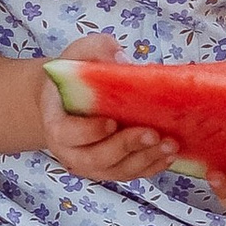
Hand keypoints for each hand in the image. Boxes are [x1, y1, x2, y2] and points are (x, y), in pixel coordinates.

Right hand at [34, 34, 182, 187]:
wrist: (68, 99)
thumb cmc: (75, 75)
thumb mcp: (80, 52)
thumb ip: (97, 50)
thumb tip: (121, 61)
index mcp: (56, 122)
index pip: (67, 134)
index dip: (89, 132)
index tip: (112, 121)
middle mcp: (70, 150)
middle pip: (95, 159)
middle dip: (125, 147)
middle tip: (152, 133)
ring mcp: (91, 164)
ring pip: (116, 172)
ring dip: (145, 160)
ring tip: (169, 145)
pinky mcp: (110, 168)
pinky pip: (130, 174)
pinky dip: (151, 167)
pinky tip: (169, 155)